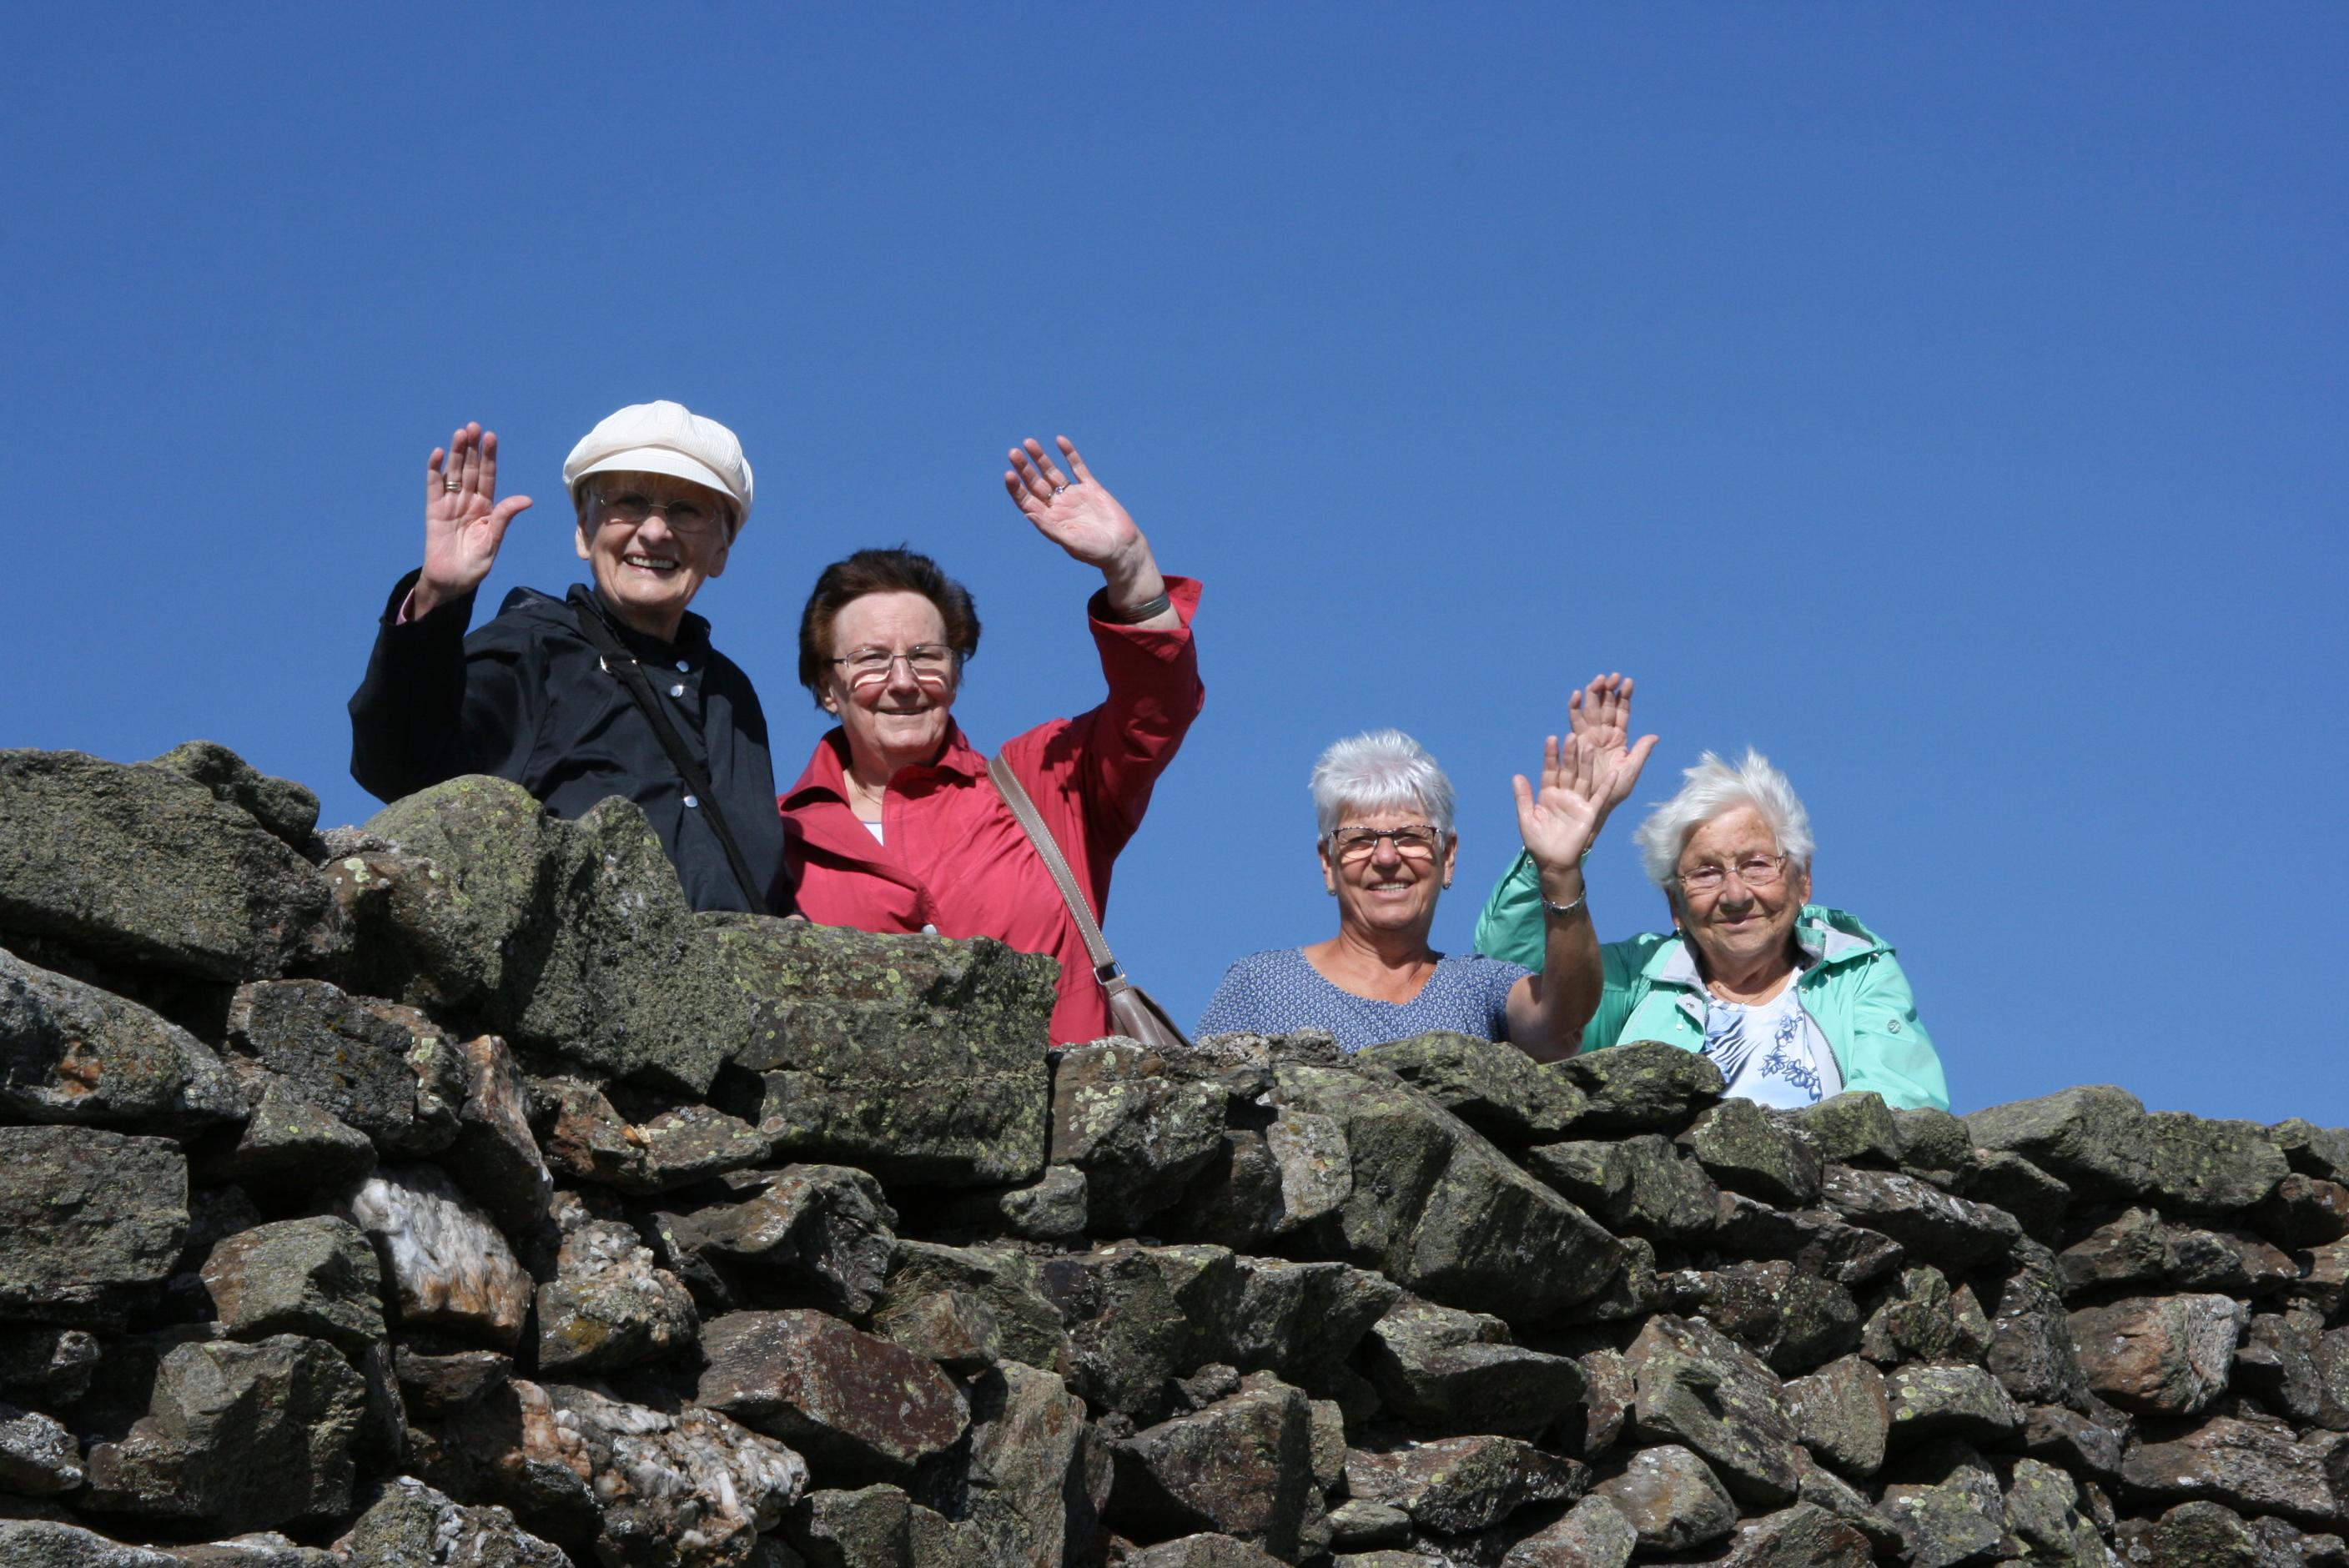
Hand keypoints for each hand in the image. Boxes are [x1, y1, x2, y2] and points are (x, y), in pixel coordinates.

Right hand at [415, 422, 531, 616]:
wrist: (450, 583)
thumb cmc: (474, 567)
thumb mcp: (492, 543)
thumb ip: (503, 520)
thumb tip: (526, 500)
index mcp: (486, 509)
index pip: (488, 477)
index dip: (489, 457)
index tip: (491, 437)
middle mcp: (469, 502)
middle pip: (470, 470)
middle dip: (473, 449)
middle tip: (474, 427)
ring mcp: (450, 505)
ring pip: (453, 474)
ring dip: (456, 453)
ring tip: (460, 434)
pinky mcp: (433, 511)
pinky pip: (433, 487)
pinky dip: (434, 470)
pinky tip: (438, 454)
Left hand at [1004, 435, 1156, 582]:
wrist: (1123, 548)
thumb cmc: (1095, 552)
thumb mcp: (1070, 541)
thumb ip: (1049, 528)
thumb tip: (1028, 513)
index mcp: (1050, 520)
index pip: (1027, 500)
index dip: (1016, 488)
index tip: (1010, 474)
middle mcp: (1059, 506)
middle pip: (1036, 483)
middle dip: (1025, 468)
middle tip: (1013, 452)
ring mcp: (1074, 495)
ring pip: (1053, 472)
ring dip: (1041, 458)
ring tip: (1029, 442)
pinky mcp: (1092, 488)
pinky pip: (1078, 468)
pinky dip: (1069, 454)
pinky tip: (1060, 440)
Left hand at [1512, 728, 1657, 877]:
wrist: (1553, 862)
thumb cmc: (1537, 842)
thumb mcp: (1526, 818)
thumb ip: (1523, 797)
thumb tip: (1517, 775)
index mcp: (1548, 794)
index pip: (1550, 770)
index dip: (1550, 755)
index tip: (1551, 738)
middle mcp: (1565, 794)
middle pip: (1568, 770)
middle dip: (1569, 754)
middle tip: (1571, 735)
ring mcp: (1578, 803)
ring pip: (1584, 779)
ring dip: (1586, 763)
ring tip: (1588, 746)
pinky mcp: (1590, 813)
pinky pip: (1600, 798)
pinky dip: (1606, 787)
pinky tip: (1613, 774)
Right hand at [1566, 672, 1657, 823]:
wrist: (1594, 804)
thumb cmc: (1614, 792)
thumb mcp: (1631, 771)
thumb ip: (1641, 752)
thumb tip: (1655, 736)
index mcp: (1619, 739)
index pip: (1622, 713)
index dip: (1625, 698)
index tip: (1628, 682)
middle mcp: (1604, 735)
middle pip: (1606, 707)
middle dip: (1609, 691)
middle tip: (1612, 676)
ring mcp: (1590, 737)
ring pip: (1591, 711)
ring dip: (1593, 695)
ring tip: (1597, 680)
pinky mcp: (1576, 742)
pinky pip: (1574, 722)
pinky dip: (1574, 708)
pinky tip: (1576, 695)